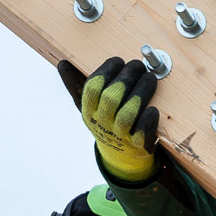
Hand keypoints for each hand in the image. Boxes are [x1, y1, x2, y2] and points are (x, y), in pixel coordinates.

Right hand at [60, 56, 158, 181]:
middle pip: (112, 97)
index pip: (93, 87)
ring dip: (141, 92)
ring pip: (128, 113)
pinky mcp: (138, 145)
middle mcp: (102, 122)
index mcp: (89, 110)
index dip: (107, 71)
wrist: (120, 154)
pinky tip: (153, 108)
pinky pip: (142, 133)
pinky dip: (148, 120)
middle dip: (127, 77)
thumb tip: (62, 63)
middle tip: (139, 65)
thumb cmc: (105, 121)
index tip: (119, 60)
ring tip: (150, 78)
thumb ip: (75, 84)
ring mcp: (120, 135)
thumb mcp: (87, 106)